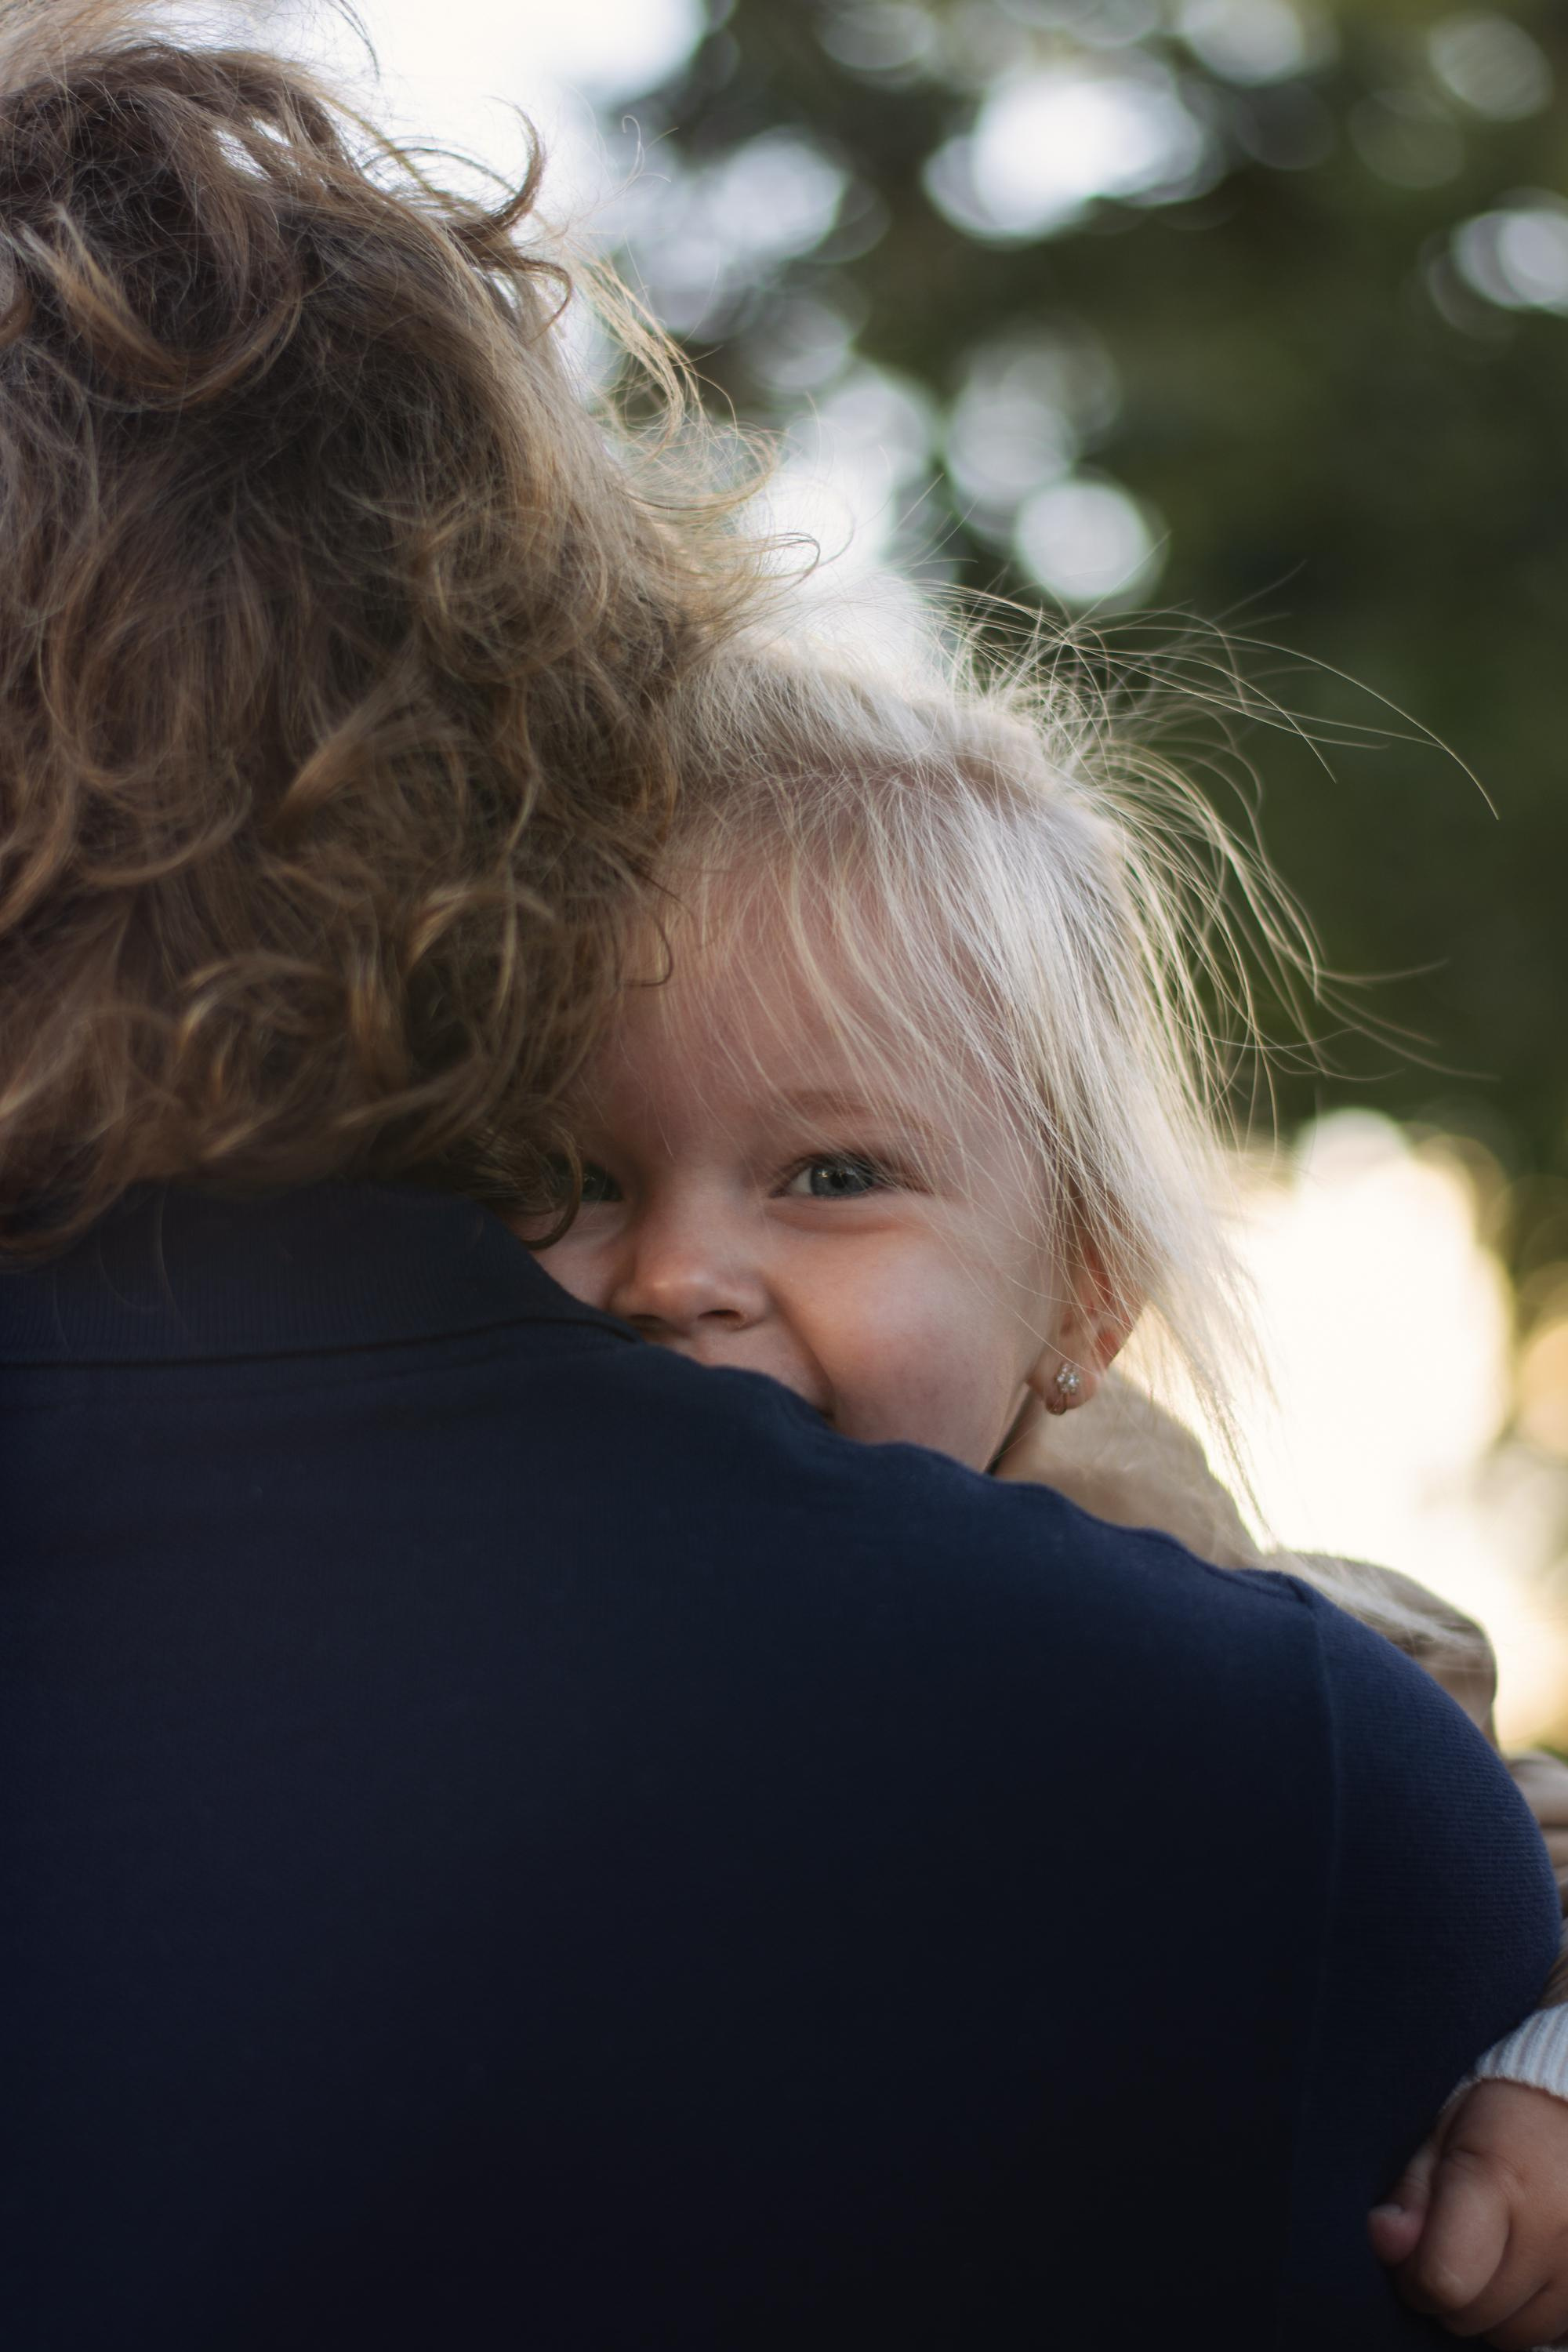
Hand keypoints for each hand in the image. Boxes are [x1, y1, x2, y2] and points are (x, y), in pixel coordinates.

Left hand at [1370, 2078, 1567, 2345]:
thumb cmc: (1499, 2118)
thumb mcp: (1441, 2136)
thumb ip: (1411, 2195)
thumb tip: (1384, 2241)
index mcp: (1499, 2180)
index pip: (1444, 2279)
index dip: (1413, 2278)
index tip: (1410, 2254)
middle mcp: (1550, 2230)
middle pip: (1475, 2316)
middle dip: (1448, 2295)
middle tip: (1451, 2247)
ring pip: (1513, 2336)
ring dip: (1490, 2310)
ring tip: (1490, 2255)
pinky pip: (1551, 2334)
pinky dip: (1527, 2314)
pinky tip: (1521, 2271)